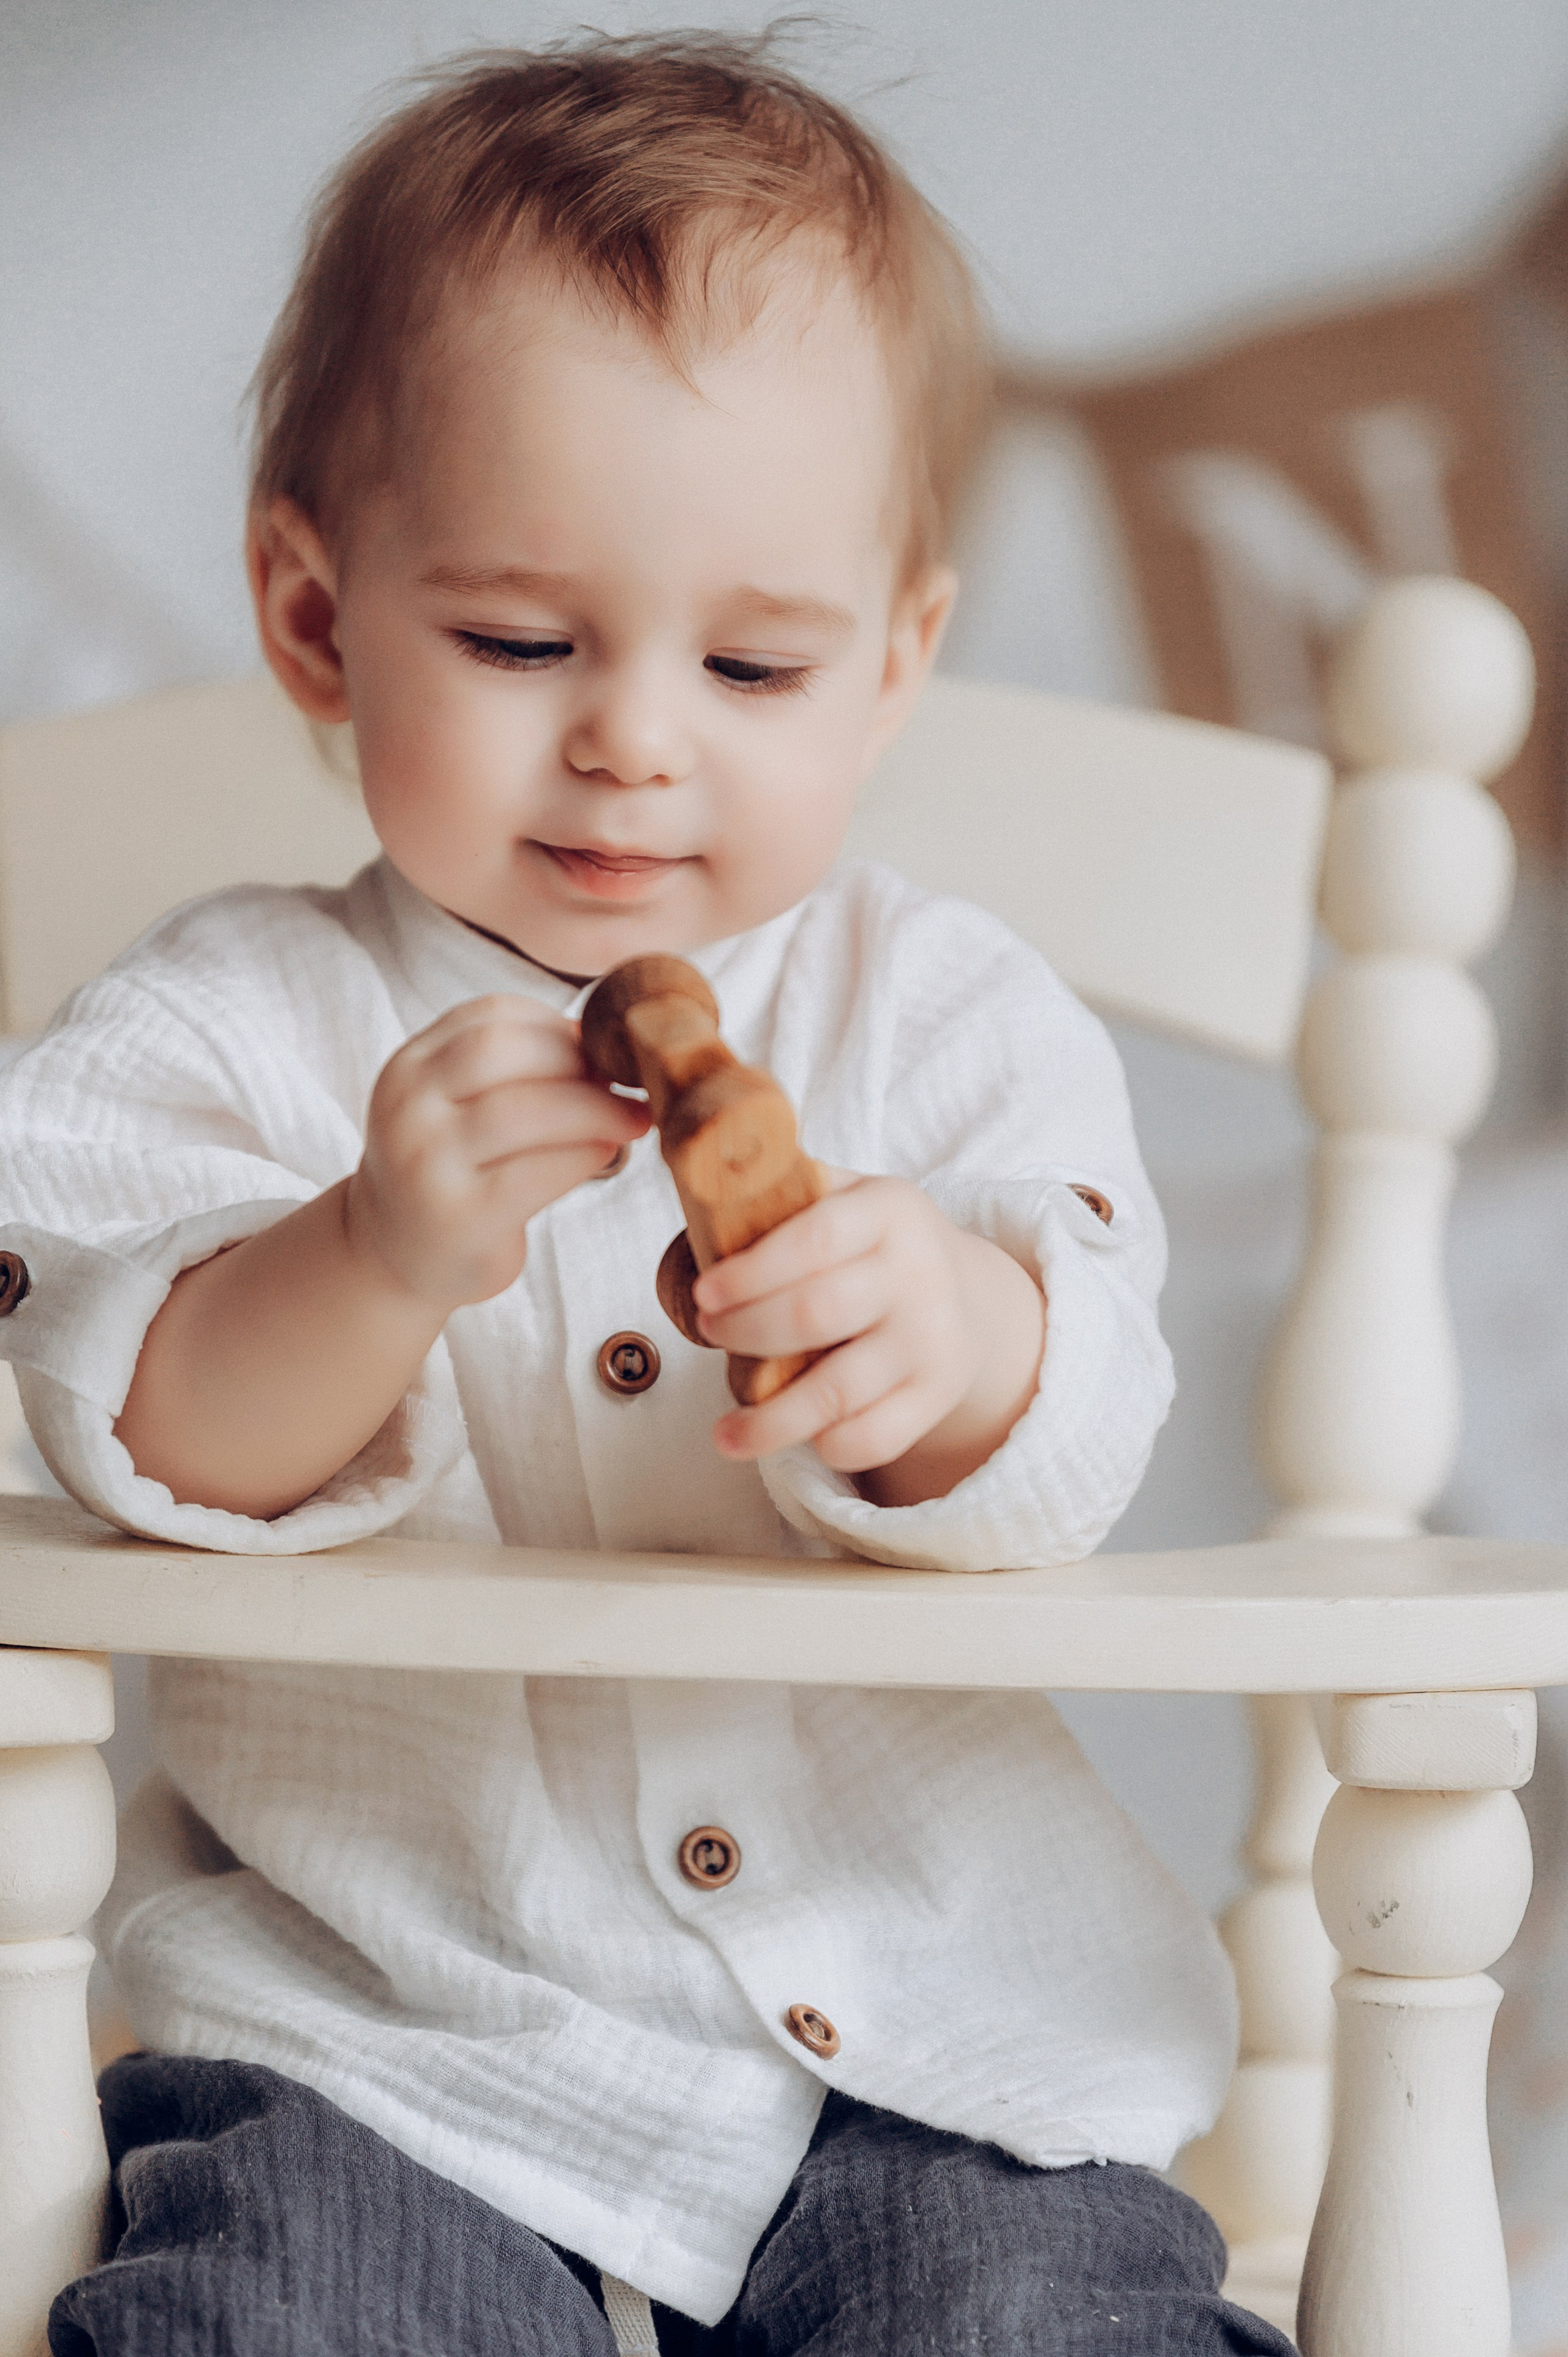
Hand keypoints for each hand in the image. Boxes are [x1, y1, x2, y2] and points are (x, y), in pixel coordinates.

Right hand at [346, 995, 649, 1310]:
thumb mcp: (460, 1105)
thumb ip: (513, 1067)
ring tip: (634, 1117)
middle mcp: (407, 1107)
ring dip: (596, 1109)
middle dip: (578, 1061)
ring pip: (524, 1110)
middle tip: (627, 1081)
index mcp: (410, 1066)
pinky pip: (536, 1172)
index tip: (599, 1047)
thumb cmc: (453, 1171)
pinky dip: (584, 1155)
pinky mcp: (459, 1218)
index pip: (489, 1015)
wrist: (397, 1256)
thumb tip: (598, 1038)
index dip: (556, 1024)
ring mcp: (426, 1164)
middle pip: (503, 1051)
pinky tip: (607, 1152)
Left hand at [691, 1174, 1045, 1504]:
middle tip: (710, 1332)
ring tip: (725, 1434)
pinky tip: (798, 1439)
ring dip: (770, 1421)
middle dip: (747, 1331)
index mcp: (889, 1211)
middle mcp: (918, 1274)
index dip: (751, 1271)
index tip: (704, 1293)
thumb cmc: (874, 1246)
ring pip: (837, 1392)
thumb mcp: (847, 1197)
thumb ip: (786, 1192)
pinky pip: (873, 1437)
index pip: (814, 1239)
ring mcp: (932, 1339)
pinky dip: (827, 1446)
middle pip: (816, 1314)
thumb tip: (702, 1187)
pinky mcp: (937, 1395)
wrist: (970, 1296)